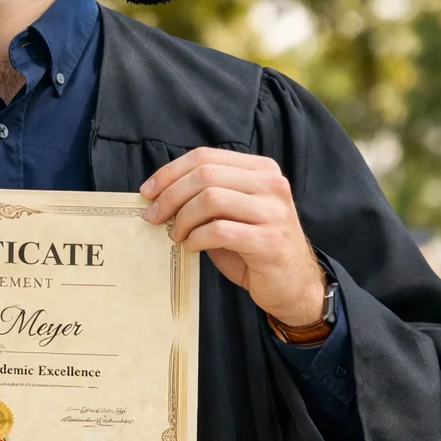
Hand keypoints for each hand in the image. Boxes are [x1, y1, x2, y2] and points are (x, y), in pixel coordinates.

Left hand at [141, 148, 324, 326]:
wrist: (293, 284)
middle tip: (155, 217)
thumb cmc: (254, 248)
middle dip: (170, 196)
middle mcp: (271, 184)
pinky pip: (218, 231)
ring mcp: (273, 212)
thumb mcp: (233, 213)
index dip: (170, 172)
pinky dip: (196, 239)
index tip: (147, 192)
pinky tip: (191, 247)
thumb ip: (207, 196)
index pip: (206, 156)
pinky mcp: (269, 241)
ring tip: (177, 235)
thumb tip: (159, 194)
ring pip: (210, 199)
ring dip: (183, 219)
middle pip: (205, 175)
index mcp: (261, 170)